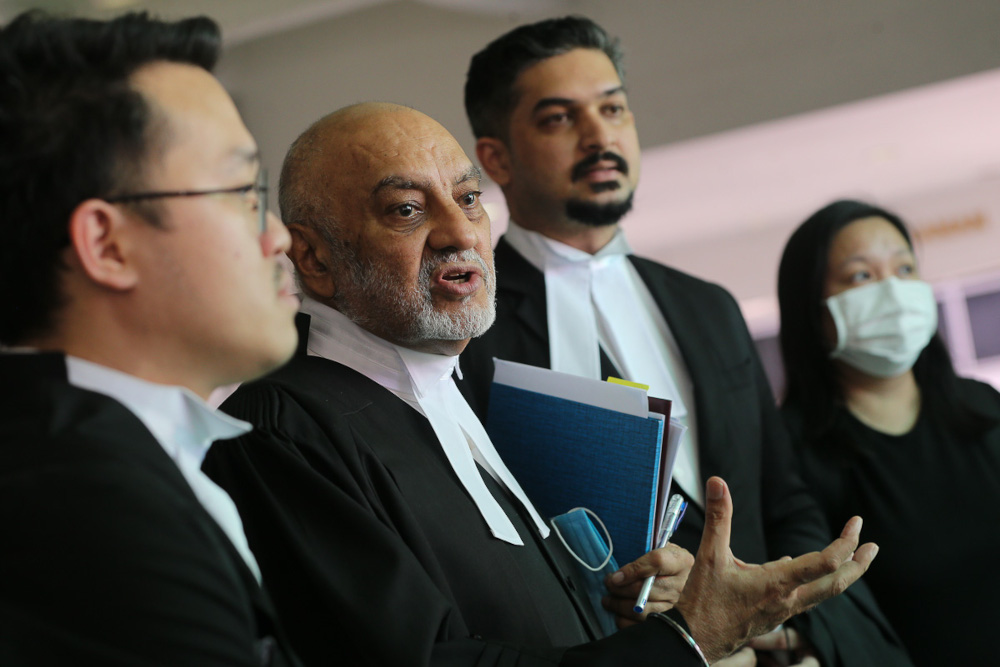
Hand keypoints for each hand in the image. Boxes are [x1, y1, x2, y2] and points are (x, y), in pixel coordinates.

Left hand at [602, 543, 692, 626]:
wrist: (682, 578)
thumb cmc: (665, 560)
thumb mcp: (660, 548)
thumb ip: (644, 551)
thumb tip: (619, 569)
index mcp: (681, 561)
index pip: (657, 562)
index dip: (633, 569)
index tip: (615, 576)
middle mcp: (681, 585)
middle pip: (645, 589)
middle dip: (620, 589)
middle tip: (608, 585)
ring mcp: (676, 606)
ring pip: (642, 610)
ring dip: (620, 605)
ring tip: (608, 600)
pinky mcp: (668, 621)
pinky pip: (643, 625)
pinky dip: (626, 621)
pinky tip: (618, 614)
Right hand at [674, 477, 877, 662]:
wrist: (695, 640)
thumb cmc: (703, 602)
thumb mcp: (708, 555)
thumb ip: (718, 517)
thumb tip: (717, 482)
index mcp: (778, 583)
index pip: (825, 563)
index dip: (845, 542)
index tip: (855, 523)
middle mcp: (788, 600)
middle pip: (836, 584)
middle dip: (858, 564)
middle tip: (872, 546)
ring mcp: (783, 611)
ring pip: (823, 593)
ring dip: (842, 575)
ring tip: (851, 558)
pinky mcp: (775, 616)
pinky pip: (805, 598)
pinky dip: (814, 582)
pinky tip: (800, 569)